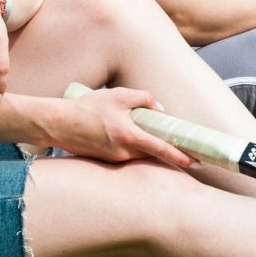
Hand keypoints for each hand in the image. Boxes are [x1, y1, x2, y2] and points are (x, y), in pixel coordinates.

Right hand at [56, 87, 194, 169]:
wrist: (58, 123)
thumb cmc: (87, 107)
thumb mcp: (118, 95)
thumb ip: (143, 98)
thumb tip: (159, 109)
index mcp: (129, 137)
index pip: (162, 150)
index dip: (181, 157)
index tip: (196, 161)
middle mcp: (123, 153)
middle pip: (152, 153)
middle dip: (163, 149)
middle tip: (176, 142)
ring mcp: (114, 160)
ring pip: (138, 153)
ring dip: (143, 144)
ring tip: (135, 129)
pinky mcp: (105, 161)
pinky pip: (125, 154)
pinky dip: (129, 145)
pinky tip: (118, 133)